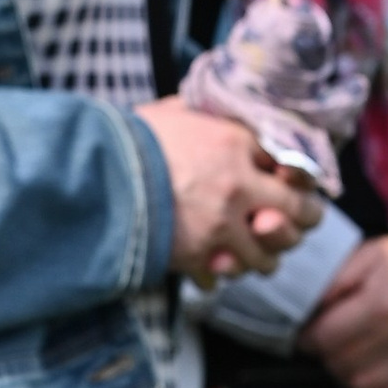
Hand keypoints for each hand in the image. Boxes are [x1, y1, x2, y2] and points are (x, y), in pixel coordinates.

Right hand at [136, 102, 320, 287]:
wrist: (88, 174)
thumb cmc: (126, 137)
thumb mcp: (174, 110)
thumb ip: (207, 113)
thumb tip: (218, 110)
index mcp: (236, 141)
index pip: (295, 163)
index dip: (294, 176)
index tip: (287, 182)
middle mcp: (238, 185)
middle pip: (299, 213)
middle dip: (299, 220)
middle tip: (287, 222)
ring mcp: (219, 225)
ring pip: (267, 256)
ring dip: (260, 256)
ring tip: (245, 251)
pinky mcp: (195, 255)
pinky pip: (223, 277)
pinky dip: (217, 274)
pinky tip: (209, 264)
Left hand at [303, 235, 387, 387]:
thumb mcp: (375, 255)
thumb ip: (339, 278)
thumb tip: (308, 306)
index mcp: (382, 306)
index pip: (325, 338)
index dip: (309, 338)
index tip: (308, 333)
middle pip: (342, 367)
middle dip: (329, 356)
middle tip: (333, 342)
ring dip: (351, 375)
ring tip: (356, 354)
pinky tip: (378, 369)